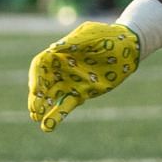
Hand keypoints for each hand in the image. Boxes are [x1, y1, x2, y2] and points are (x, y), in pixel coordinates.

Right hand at [27, 21, 142, 131]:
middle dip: (36, 97)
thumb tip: (52, 48)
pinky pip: (66, 106)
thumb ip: (73, 42)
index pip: (40, 66)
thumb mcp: (90, 35)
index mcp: (59, 53)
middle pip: (42, 84)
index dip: (36, 78)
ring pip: (51, 97)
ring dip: (43, 108)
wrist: (127, 46)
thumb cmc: (106, 36)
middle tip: (34, 110)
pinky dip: (57, 116)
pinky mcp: (82, 93)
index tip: (36, 90)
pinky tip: (47, 126)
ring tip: (35, 119)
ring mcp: (70, 82)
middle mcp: (61, 69)